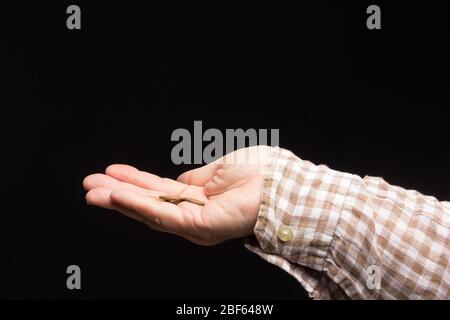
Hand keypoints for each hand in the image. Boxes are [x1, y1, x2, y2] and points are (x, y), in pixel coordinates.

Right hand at [83, 146, 272, 244]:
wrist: (282, 184)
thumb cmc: (260, 173)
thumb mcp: (218, 169)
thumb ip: (195, 178)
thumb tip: (180, 181)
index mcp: (199, 198)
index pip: (159, 191)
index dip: (134, 182)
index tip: (112, 172)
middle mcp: (194, 212)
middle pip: (149, 203)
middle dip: (118, 193)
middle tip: (90, 184)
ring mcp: (196, 222)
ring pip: (150, 211)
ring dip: (120, 199)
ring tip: (93, 191)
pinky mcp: (200, 227)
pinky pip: (163, 215)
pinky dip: (138, 205)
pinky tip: (118, 195)